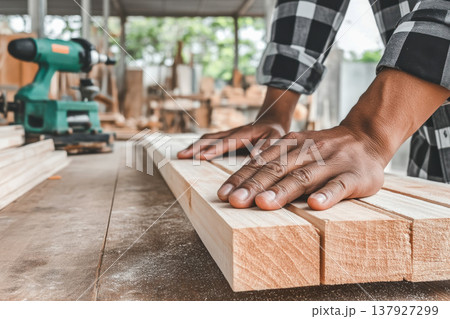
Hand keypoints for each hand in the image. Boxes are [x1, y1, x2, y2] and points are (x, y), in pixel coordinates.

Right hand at [177, 121, 285, 159]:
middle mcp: (232, 132)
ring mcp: (227, 134)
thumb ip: (266, 147)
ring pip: (207, 139)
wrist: (271, 120)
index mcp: (244, 134)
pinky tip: (190, 152)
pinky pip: (209, 141)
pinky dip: (198, 146)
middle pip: (210, 139)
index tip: (200, 156)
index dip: (213, 150)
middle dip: (195, 147)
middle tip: (180, 156)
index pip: (226, 142)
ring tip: (180, 155)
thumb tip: (255, 156)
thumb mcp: (276, 138)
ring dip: (193, 146)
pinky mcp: (225, 138)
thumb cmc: (275, 132)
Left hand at [218, 69, 449, 209]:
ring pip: (304, 177)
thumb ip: (275, 159)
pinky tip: (315, 205)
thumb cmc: (325, 149)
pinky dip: (327, 194)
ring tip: (264, 203)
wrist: (367, 137)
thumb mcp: (298, 147)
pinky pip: (339, 186)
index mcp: (291, 146)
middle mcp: (308, 152)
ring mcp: (331, 163)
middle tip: (236, 202)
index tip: (223, 194)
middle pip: (277, 169)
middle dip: (254, 186)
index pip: (261, 162)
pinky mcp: (354, 176)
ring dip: (283, 191)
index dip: (241, 178)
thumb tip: (243, 177)